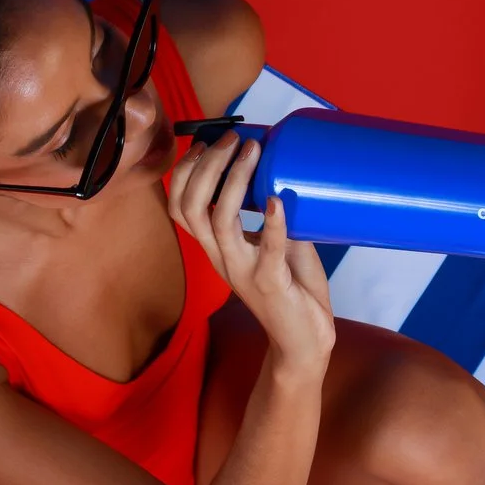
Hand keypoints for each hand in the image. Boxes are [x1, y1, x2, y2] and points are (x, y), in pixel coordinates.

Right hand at [169, 131, 334, 374]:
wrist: (303, 344)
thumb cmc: (292, 292)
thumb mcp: (278, 244)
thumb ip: (275, 216)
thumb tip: (287, 173)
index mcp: (216, 248)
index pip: (181, 206)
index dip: (187, 172)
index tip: (206, 142)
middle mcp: (221, 258)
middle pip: (192, 207)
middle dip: (207, 166)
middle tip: (232, 139)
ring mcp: (243, 272)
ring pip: (220, 222)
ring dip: (234, 182)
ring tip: (253, 154)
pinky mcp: (270, 284)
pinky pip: (266, 250)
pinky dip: (270, 224)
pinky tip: (275, 201)